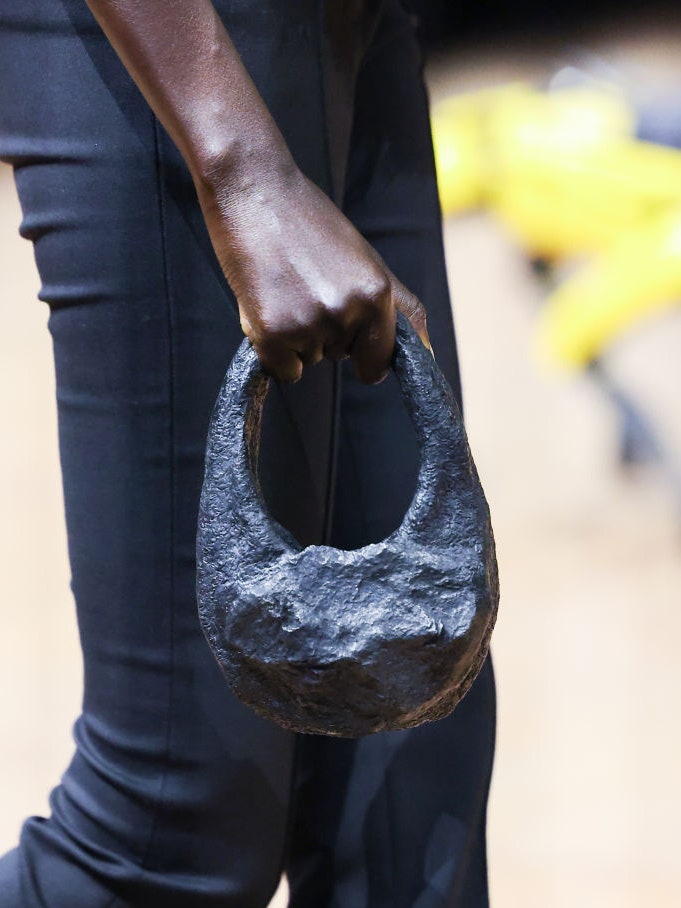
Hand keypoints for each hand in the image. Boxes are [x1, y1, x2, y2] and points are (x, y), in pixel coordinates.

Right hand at [198, 160, 430, 382]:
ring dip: (297, 336)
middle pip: (340, 358)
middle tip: (306, 285)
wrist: (253, 190)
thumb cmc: (310, 224)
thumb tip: (428, 354)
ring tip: (287, 288)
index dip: (363, 353)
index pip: (379, 363)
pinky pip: (283, 371)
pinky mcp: (271, 334)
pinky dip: (273, 351)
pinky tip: (269, 306)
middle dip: (326, 333)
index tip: (349, 336)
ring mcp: (308, 324)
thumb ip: (400, 309)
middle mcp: (346, 313)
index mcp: (376, 294)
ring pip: (309, 361)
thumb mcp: (367, 261)